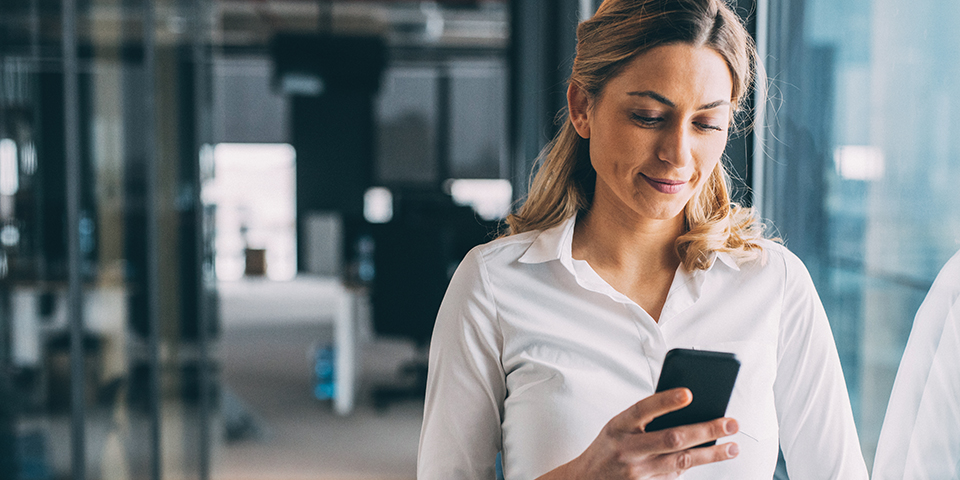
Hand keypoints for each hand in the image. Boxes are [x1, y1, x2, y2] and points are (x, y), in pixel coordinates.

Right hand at [538, 388, 738, 479]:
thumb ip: (645, 418)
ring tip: (733, 447)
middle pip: (672, 439)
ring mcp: (638, 472)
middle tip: (731, 423)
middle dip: (705, 430)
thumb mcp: (618, 426)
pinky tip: (712, 456)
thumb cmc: (609, 446)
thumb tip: (686, 406)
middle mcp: (628, 449)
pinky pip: (676, 474)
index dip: (665, 400)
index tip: (689, 392)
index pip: (643, 409)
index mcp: (618, 426)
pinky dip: (696, 464)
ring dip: (711, 454)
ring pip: (682, 461)